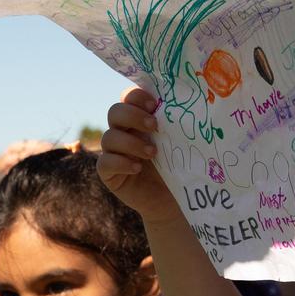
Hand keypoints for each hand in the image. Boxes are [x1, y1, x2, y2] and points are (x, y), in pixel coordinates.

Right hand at [98, 89, 183, 224]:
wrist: (172, 198)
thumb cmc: (178, 166)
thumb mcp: (178, 142)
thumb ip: (176, 124)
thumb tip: (189, 104)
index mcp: (138, 119)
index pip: (128, 98)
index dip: (137, 97)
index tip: (154, 105)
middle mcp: (123, 132)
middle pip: (115, 112)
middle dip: (133, 116)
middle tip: (154, 126)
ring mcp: (113, 152)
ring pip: (109, 137)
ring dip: (131, 143)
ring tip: (153, 153)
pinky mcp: (108, 173)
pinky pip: (105, 163)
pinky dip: (121, 163)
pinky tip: (137, 169)